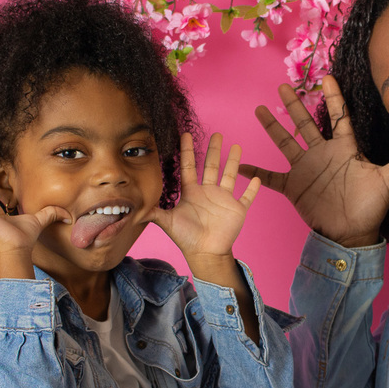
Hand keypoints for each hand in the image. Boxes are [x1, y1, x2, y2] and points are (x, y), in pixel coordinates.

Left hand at [145, 132, 260, 266]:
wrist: (205, 254)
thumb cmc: (186, 238)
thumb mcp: (167, 222)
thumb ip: (153, 211)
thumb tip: (133, 206)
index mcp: (192, 192)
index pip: (189, 167)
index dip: (187, 151)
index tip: (186, 134)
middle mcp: (208, 192)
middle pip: (212, 166)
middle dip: (214, 150)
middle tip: (217, 134)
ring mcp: (224, 200)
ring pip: (230, 175)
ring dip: (233, 162)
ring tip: (236, 146)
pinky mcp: (237, 209)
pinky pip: (247, 197)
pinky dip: (252, 188)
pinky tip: (256, 178)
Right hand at [239, 76, 388, 247]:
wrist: (352, 234)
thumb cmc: (371, 206)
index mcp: (344, 148)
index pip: (338, 116)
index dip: (333, 97)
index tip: (327, 76)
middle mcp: (322, 154)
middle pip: (306, 123)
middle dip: (295, 104)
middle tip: (283, 85)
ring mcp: (306, 169)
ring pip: (286, 142)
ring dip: (273, 127)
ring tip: (260, 109)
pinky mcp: (294, 186)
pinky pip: (270, 178)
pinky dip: (255, 172)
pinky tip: (241, 164)